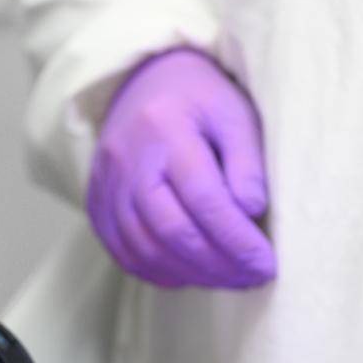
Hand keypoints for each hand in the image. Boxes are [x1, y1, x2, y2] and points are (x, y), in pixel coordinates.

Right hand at [87, 48, 274, 287]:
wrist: (143, 83)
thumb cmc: (199, 100)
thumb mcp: (233, 115)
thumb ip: (245, 162)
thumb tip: (251, 212)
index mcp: (164, 128)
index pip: (203, 198)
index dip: (236, 239)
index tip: (266, 262)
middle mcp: (127, 160)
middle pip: (172, 230)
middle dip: (218, 264)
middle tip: (253, 278)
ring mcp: (106, 185)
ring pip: (146, 249)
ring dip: (193, 274)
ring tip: (230, 279)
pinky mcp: (97, 205)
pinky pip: (124, 253)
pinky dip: (160, 272)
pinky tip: (192, 275)